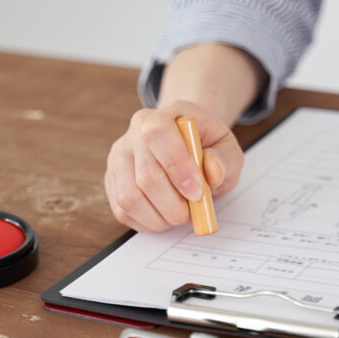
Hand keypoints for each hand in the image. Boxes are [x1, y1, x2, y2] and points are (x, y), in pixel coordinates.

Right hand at [105, 100, 243, 231]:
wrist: (187, 145)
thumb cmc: (207, 147)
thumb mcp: (227, 148)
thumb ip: (225, 159)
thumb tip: (212, 172)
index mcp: (164, 115)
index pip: (157, 133)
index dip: (177, 166)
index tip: (198, 192)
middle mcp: (134, 133)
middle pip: (146, 175)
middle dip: (174, 204)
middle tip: (192, 211)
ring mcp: (119, 157)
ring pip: (129, 197)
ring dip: (160, 217)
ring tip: (177, 214)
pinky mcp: (111, 180)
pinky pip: (122, 210)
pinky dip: (147, 222)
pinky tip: (163, 215)